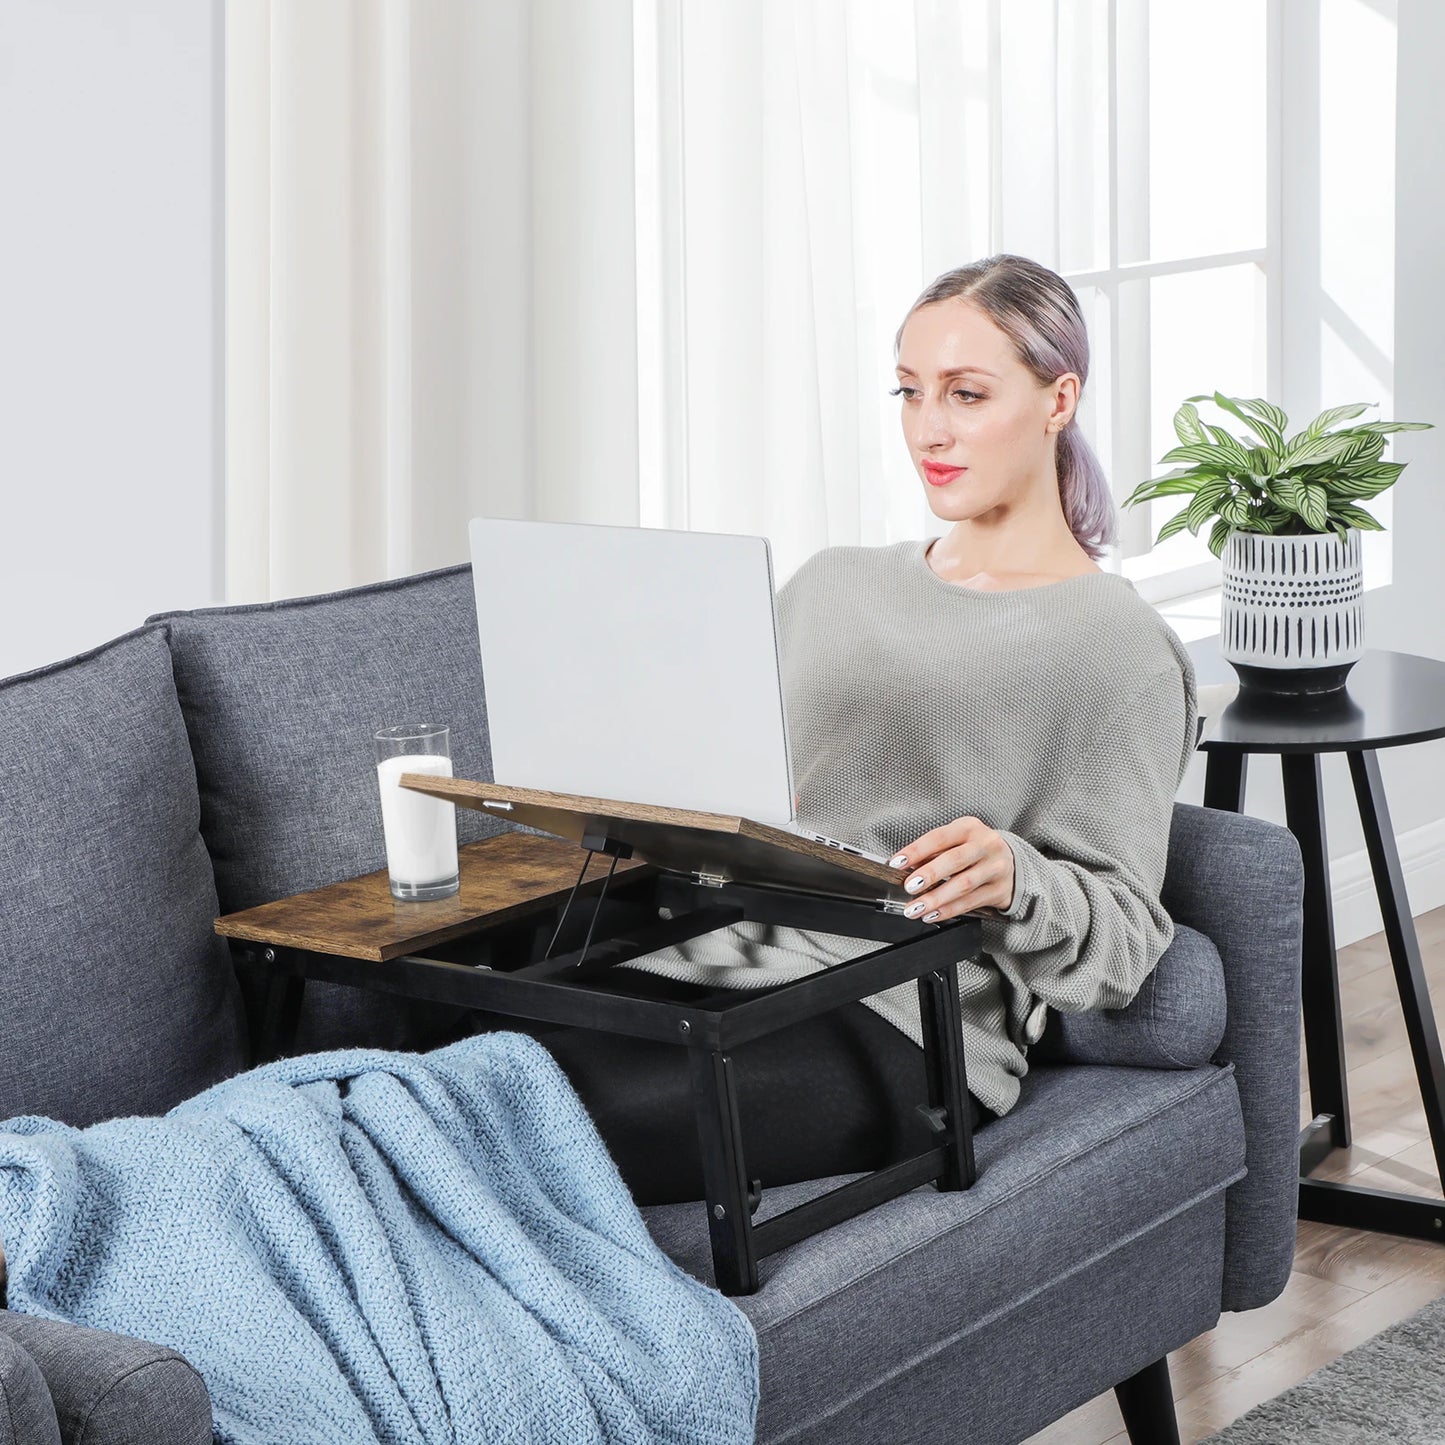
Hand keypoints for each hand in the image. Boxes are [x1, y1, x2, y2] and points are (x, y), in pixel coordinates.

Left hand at [889, 816, 1015, 921]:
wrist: (1013, 862)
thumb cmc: (976, 850)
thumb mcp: (958, 840)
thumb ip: (935, 851)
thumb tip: (907, 867)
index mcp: (970, 828)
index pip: (939, 838)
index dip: (916, 851)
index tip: (897, 863)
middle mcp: (986, 845)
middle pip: (955, 860)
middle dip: (929, 875)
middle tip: (909, 886)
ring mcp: (996, 868)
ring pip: (963, 884)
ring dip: (936, 899)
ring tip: (915, 907)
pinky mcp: (1000, 890)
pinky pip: (971, 902)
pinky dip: (949, 910)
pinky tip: (933, 914)